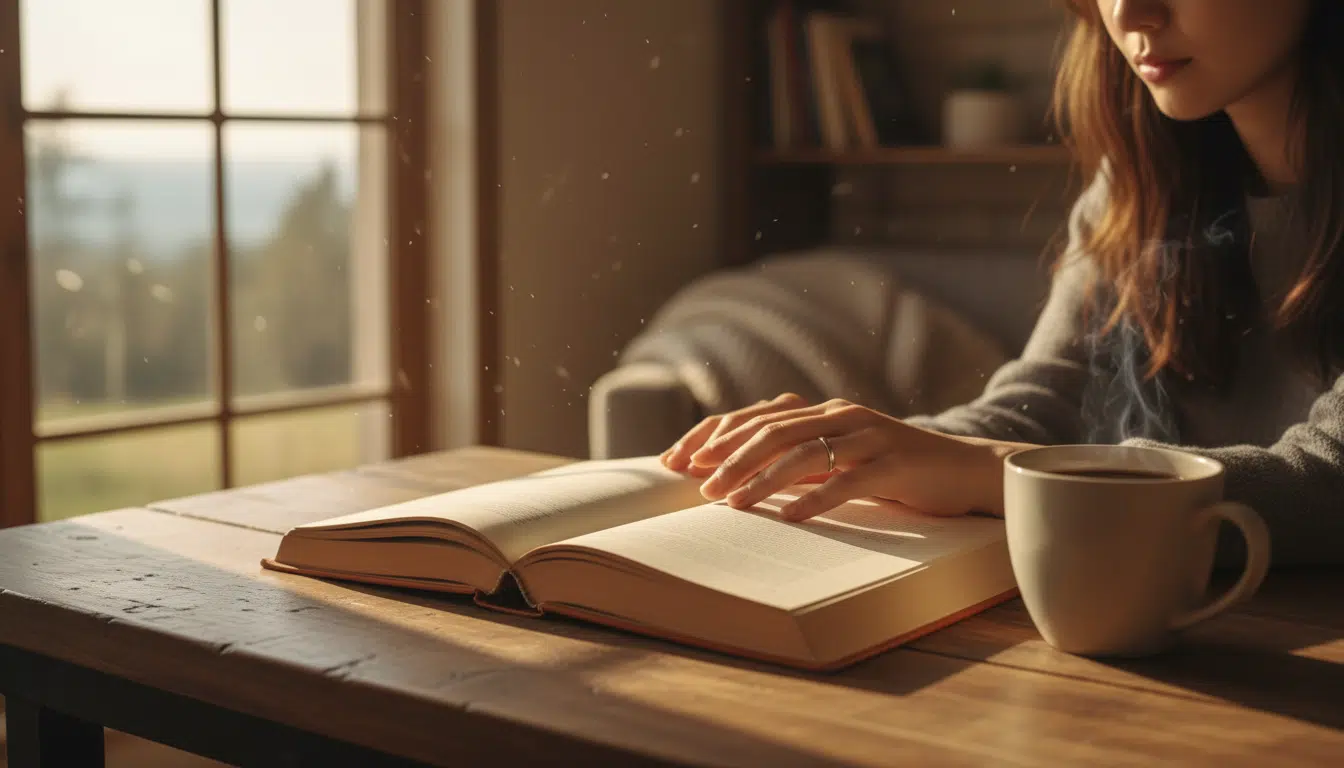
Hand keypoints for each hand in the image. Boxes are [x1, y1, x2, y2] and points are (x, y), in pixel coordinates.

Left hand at [660, 395, 1024, 521]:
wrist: (962, 470)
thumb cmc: (891, 469)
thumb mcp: (838, 460)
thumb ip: (796, 460)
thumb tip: (735, 477)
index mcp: (822, 412)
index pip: (754, 418)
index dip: (713, 436)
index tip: (676, 461)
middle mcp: (840, 416)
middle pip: (773, 431)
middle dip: (730, 458)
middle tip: (700, 487)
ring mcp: (868, 437)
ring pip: (805, 453)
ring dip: (763, 479)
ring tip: (734, 504)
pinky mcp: (892, 464)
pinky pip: (849, 480)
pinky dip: (817, 498)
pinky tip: (792, 517)